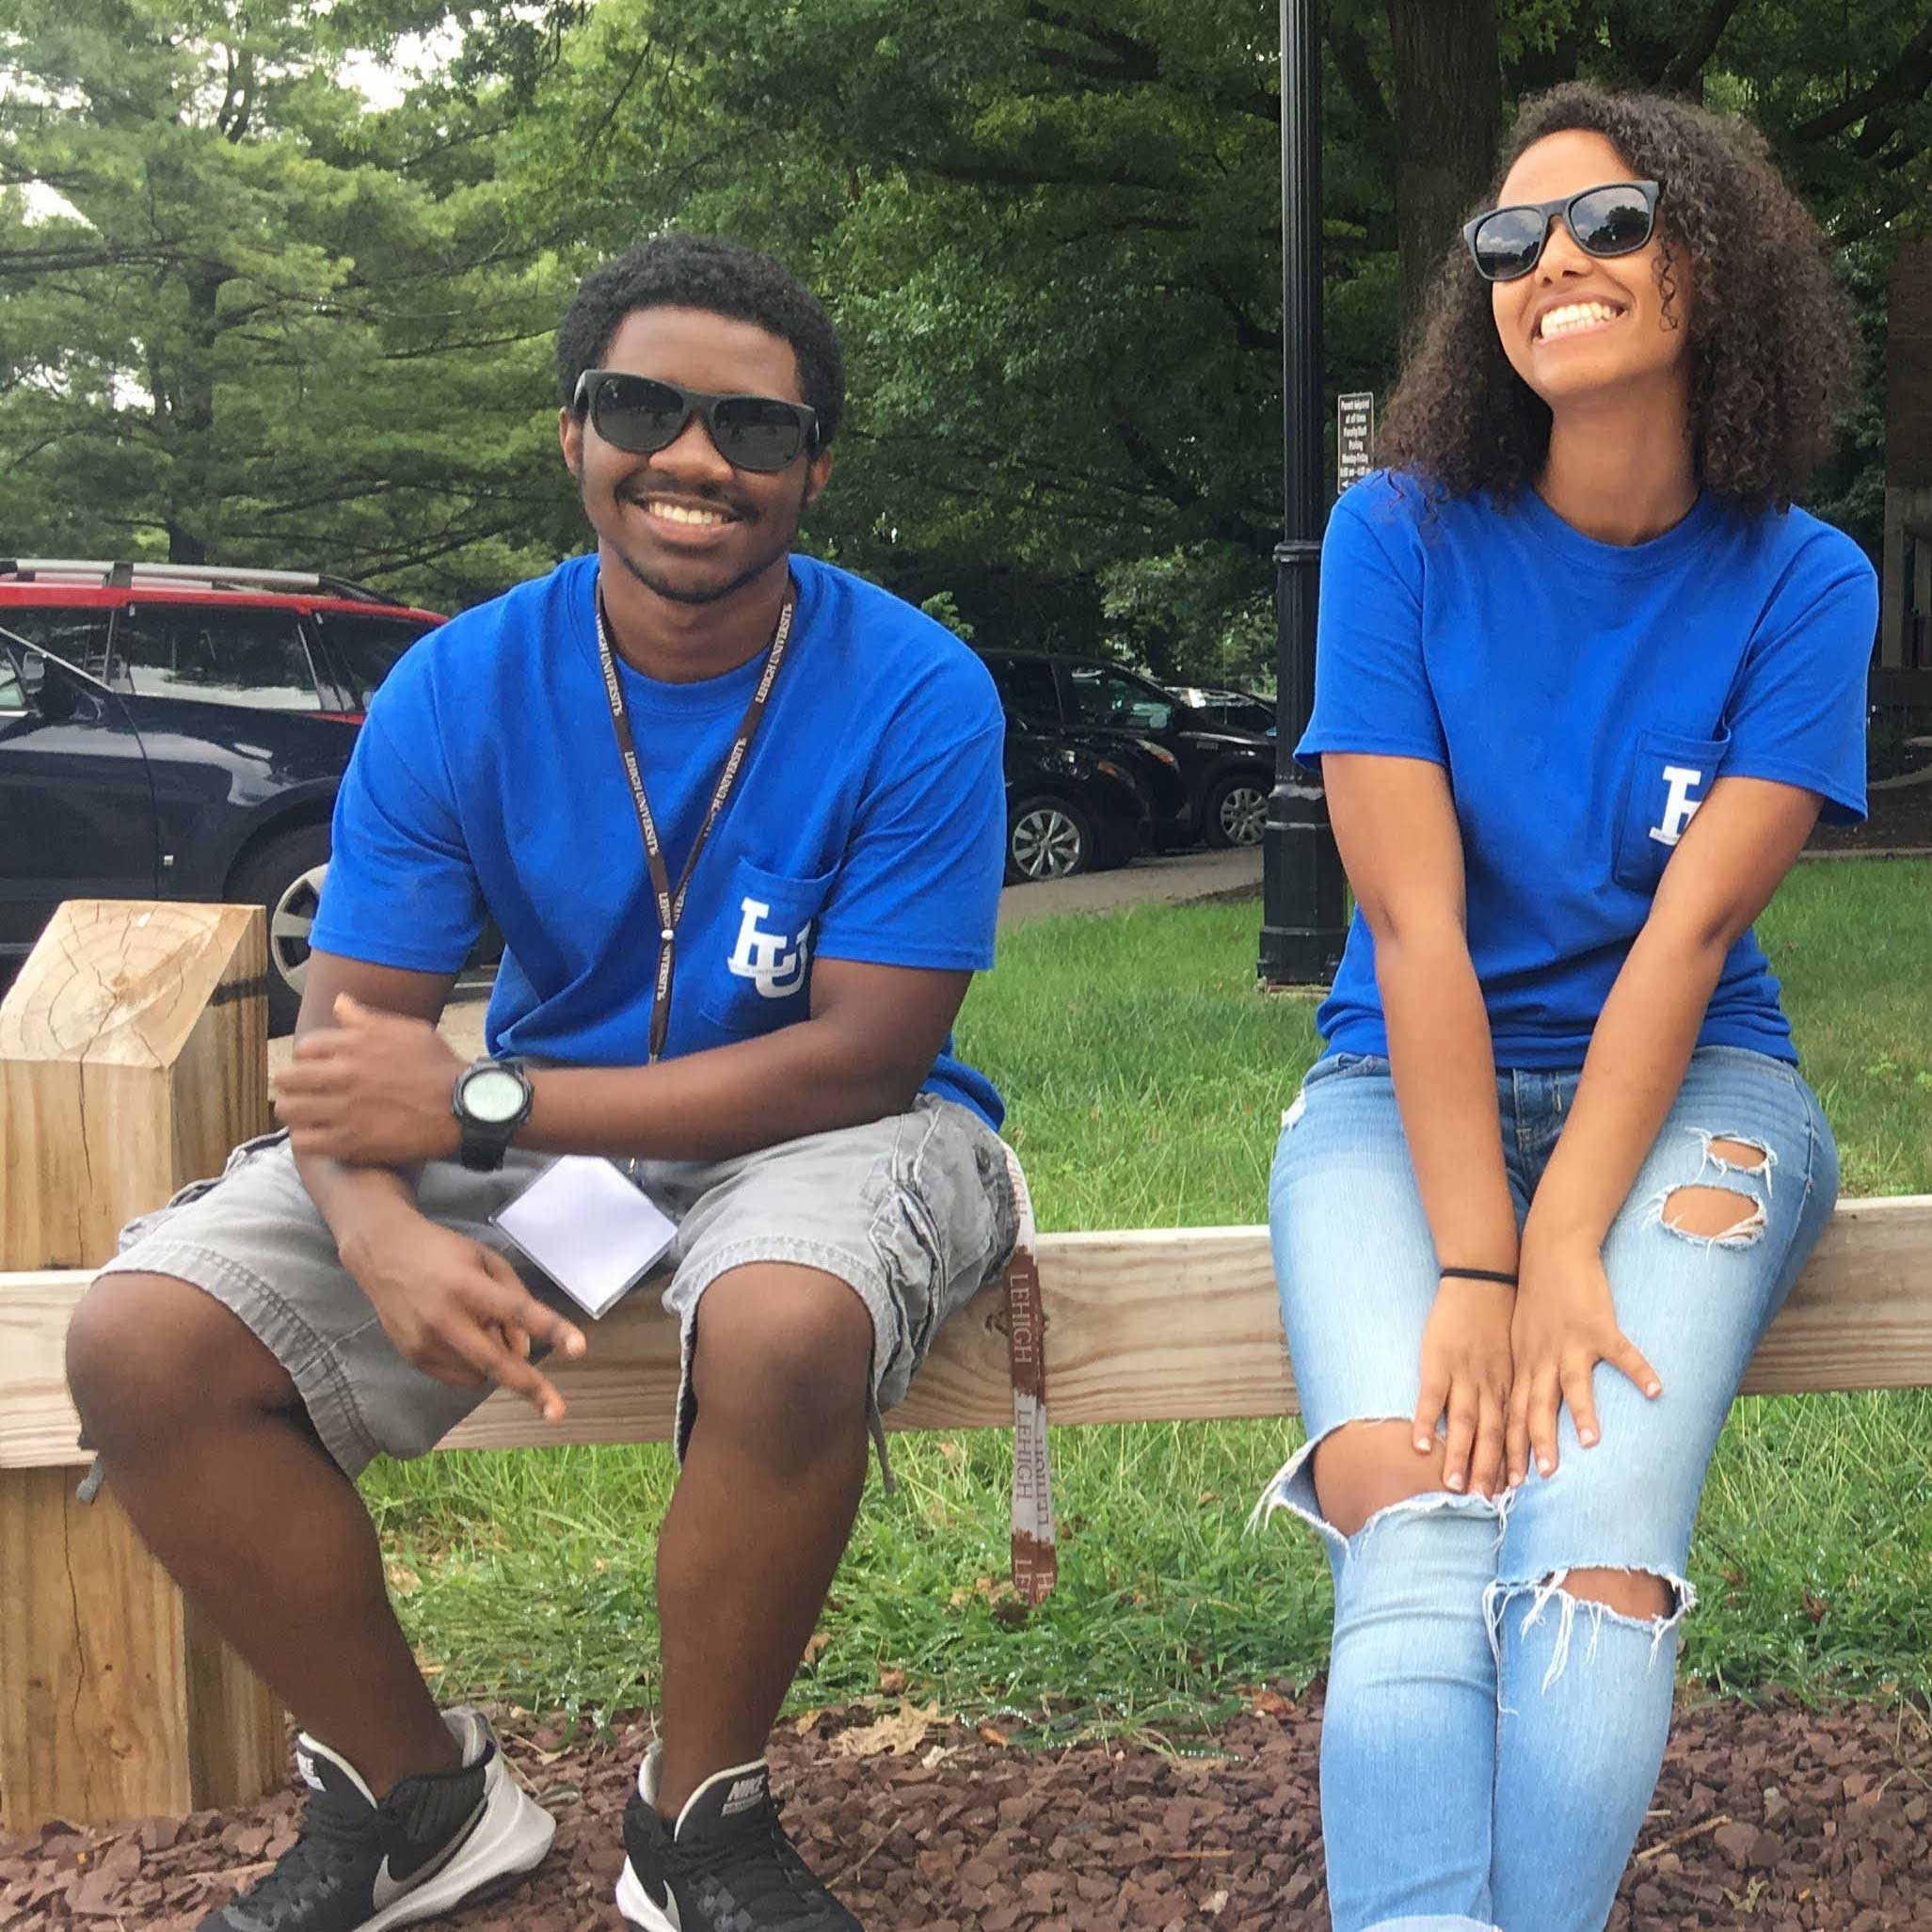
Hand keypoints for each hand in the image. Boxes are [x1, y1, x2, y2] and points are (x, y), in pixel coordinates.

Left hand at [275, 993, 464, 1164]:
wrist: (460, 1106)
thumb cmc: (437, 1066)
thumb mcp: (407, 1029)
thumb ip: (367, 1018)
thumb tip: (340, 1002)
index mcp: (354, 1044)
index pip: (305, 1047)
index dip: (308, 1058)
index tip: (317, 1068)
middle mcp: (342, 1073)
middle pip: (288, 1078)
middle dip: (292, 1084)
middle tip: (305, 1092)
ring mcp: (343, 1108)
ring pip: (288, 1109)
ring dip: (294, 1111)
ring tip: (307, 1114)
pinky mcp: (349, 1141)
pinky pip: (303, 1141)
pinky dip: (305, 1139)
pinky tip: (318, 1136)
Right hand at [340, 1204, 586, 1421]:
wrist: (382, 1253)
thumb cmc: (445, 1253)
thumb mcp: (487, 1260)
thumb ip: (515, 1298)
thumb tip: (525, 1351)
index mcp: (467, 1287)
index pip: (518, 1310)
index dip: (551, 1329)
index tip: (579, 1347)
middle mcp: (444, 1318)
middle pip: (496, 1362)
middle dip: (530, 1388)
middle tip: (557, 1412)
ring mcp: (425, 1342)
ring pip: (481, 1373)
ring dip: (496, 1360)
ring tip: (480, 1326)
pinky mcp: (414, 1358)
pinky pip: (460, 1376)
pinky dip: (474, 1364)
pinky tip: (462, 1336)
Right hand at [1412, 1277, 1514, 1497]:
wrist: (1484, 1278)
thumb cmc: (1502, 1315)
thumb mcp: (1521, 1350)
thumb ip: (1517, 1381)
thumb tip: (1521, 1412)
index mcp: (1509, 1383)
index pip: (1512, 1428)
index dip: (1512, 1459)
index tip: (1514, 1490)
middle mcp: (1490, 1384)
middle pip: (1491, 1433)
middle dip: (1487, 1468)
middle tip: (1484, 1502)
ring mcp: (1464, 1373)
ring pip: (1464, 1421)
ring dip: (1459, 1455)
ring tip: (1452, 1486)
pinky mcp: (1438, 1360)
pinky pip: (1430, 1395)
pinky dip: (1425, 1421)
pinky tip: (1420, 1446)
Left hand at [1506, 1231, 1660, 1483]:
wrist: (1549, 1251)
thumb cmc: (1536, 1298)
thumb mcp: (1519, 1339)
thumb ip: (1525, 1373)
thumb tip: (1525, 1408)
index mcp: (1524, 1364)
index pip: (1513, 1413)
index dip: (1510, 1446)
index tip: (1507, 1480)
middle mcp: (1543, 1358)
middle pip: (1535, 1406)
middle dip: (1536, 1443)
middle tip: (1540, 1476)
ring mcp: (1571, 1342)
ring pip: (1572, 1383)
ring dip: (1581, 1413)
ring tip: (1591, 1443)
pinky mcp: (1598, 1325)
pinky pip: (1622, 1352)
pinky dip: (1639, 1371)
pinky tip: (1658, 1390)